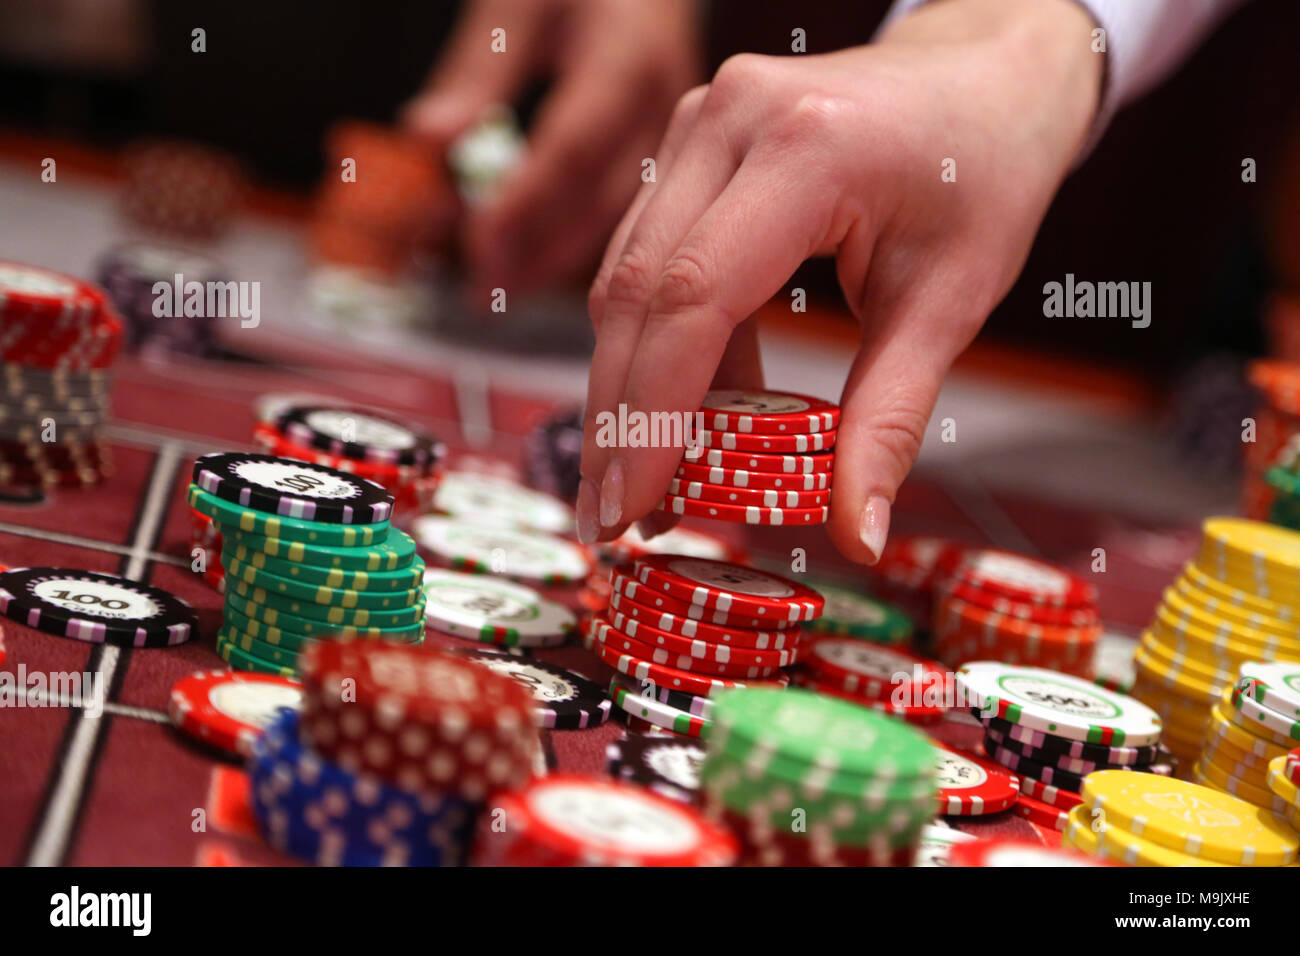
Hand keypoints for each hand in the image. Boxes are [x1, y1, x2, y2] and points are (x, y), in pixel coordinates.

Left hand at [402, 0, 701, 293]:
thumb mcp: (518, 2)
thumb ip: (477, 71)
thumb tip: (428, 138)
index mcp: (628, 61)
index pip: (573, 148)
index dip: (523, 203)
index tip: (475, 244)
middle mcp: (663, 107)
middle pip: (601, 199)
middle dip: (535, 252)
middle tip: (479, 288)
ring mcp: (678, 137)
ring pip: (618, 218)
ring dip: (553, 259)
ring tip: (498, 287)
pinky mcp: (677, 155)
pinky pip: (625, 211)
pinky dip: (575, 239)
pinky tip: (536, 261)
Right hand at [576, 0, 1102, 562]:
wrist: (984, 72)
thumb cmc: (983, 172)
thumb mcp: (951, 300)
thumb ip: (892, 420)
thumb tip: (861, 536)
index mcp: (805, 149)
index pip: (694, 297)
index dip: (652, 414)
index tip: (634, 507)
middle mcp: (728, 120)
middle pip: (634, 291)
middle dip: (617, 418)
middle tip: (613, 519)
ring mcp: (697, 124)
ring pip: (625, 278)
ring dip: (625, 388)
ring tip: (639, 484)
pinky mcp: (688, 145)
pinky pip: (647, 257)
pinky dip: (655, 344)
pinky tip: (674, 415)